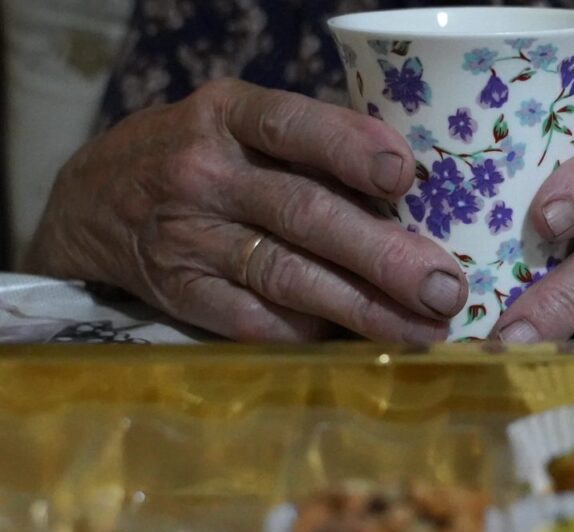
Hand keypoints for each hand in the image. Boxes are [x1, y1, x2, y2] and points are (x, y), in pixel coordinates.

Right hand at [26, 79, 467, 341]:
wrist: (96, 200)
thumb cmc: (206, 156)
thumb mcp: (244, 125)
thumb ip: (314, 149)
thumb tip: (417, 199)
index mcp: (229, 116)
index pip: (292, 126)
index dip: (349, 149)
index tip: (403, 176)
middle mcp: (205, 173)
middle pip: (303, 214)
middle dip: (382, 255)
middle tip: (444, 287)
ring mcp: (189, 237)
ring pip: (286, 275)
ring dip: (362, 307)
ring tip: (423, 329)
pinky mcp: (181, 292)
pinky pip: (254, 320)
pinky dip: (310, 333)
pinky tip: (357, 341)